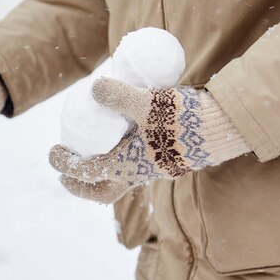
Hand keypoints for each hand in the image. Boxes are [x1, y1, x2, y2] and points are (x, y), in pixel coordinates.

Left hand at [49, 77, 250, 202]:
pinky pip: (136, 166)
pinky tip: (124, 138)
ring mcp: (155, 168)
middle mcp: (139, 173)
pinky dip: (122, 158)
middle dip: (80, 185)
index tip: (53, 151)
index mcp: (128, 165)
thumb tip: (94, 88)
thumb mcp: (148, 103)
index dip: (65, 163)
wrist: (226, 129)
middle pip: (103, 192)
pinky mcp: (168, 160)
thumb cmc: (185, 119)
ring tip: (92, 151)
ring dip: (100, 172)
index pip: (87, 171)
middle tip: (65, 172)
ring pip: (120, 179)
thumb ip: (119, 95)